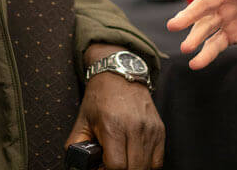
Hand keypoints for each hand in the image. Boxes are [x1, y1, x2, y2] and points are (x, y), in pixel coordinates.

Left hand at [67, 44, 164, 168]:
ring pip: (147, 167)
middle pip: (134, 169)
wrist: (120, 76)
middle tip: (111, 164)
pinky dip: (146, 165)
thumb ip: (77, 145)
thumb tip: (79, 164)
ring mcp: (150, 130)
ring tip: (122, 161)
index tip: (101, 167)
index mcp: (113, 127)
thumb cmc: (100, 99)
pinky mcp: (159, 130)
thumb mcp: (82, 121)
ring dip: (134, 168)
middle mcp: (135, 128)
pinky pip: (157, 160)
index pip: (117, 166)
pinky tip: (134, 159)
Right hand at [166, 0, 236, 69]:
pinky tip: (196, 64)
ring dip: (194, 36)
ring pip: (206, 26)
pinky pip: (215, 44)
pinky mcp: (232, 35)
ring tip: (185, 49)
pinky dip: (206, 54)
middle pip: (205, 5)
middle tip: (174, 25)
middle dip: (190, 14)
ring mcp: (228, 17)